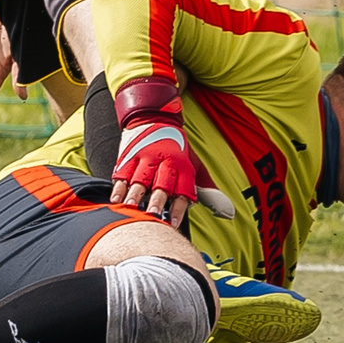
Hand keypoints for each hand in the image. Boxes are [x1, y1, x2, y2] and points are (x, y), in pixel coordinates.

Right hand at [110, 83, 197, 227]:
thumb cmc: (177, 149)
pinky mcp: (127, 158)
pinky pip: (121, 174)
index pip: (182, 190)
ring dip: (135, 195)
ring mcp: (144, 159)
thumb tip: (228, 213)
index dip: (178, 208)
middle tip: (152, 216)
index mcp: (182, 167)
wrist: (154, 118)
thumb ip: (208, 190)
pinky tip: (115, 201)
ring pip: (139, 180)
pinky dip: (118, 188)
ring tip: (131, 209)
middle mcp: (163, 163)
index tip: (172, 224)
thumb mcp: (195, 165)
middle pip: (160, 184)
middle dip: (157, 200)